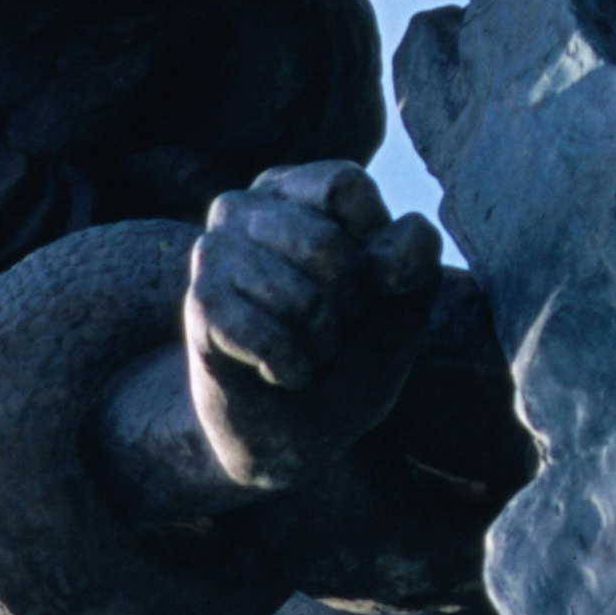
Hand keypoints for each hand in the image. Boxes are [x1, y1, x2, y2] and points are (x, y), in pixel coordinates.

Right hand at [183, 162, 439, 493]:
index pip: (345, 185)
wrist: (299, 429)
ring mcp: (213, 253)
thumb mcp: (408, 295)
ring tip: (306, 350)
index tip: (370, 283)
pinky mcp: (199, 309)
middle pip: (328, 245)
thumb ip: (416, 250)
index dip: (374, 248)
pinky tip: (279, 372)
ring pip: (303, 297)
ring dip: (321, 344)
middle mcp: (244, 207)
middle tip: (332, 329)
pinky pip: (271, 339)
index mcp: (296, 189)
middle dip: (351, 307)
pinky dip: (292, 368)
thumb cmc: (353, 351)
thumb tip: (380, 261)